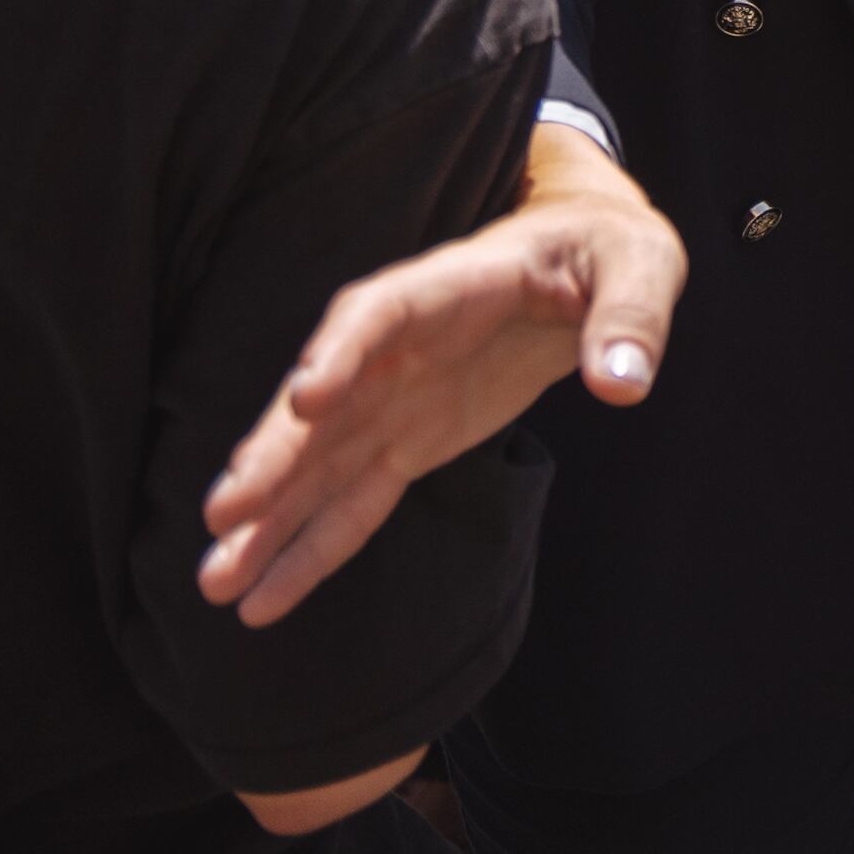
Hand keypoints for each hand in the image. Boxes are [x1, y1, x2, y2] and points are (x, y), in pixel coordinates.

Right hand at [198, 124, 681, 626]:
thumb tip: (624, 383)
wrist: (587, 261)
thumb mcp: (640, 266)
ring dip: (268, 520)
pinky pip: (352, 501)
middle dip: (274, 458)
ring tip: (214, 582)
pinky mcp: (406, 442)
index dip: (339, 354)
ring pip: (319, 465)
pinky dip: (311, 549)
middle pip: (325, 405)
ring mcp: (393, 400)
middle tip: (224, 515)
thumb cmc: (607, 253)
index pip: (375, 315)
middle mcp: (396, 349)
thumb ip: (630, 319)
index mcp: (444, 288)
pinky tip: (261, 599)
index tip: (304, 399)